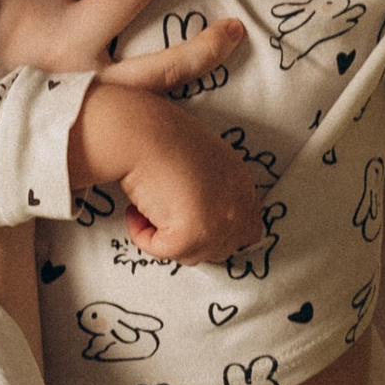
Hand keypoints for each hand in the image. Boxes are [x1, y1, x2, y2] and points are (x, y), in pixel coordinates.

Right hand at [73, 83, 262, 265]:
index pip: (248, 231)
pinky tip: (136, 208)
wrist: (139, 131)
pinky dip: (142, 234)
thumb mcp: (204, 162)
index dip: (217, 233)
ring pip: (190, 254)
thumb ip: (215, 190)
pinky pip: (163, 252)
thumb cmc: (160, 136)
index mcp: (243, 185)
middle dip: (190, 238)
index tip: (188, 224)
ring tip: (149, 204)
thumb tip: (197, 216)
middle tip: (164, 215)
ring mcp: (218, 222)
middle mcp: (238, 205)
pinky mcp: (191, 234)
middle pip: (220, 249)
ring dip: (165, 235)